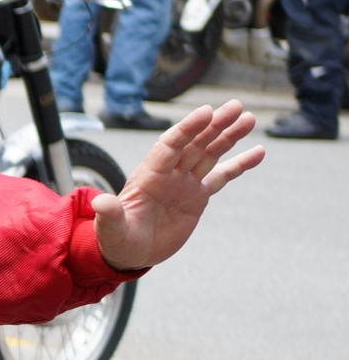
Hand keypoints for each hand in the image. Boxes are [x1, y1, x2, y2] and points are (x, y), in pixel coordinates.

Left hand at [91, 99, 263, 270]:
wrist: (129, 253)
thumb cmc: (116, 240)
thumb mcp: (111, 229)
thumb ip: (109, 215)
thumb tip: (101, 203)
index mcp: (148, 176)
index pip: (170, 145)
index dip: (187, 128)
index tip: (207, 112)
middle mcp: (168, 174)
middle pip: (194, 143)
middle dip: (214, 125)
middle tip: (236, 106)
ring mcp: (184, 183)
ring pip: (209, 153)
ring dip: (228, 136)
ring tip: (248, 119)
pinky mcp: (197, 196)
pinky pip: (221, 176)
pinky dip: (239, 164)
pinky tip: (258, 152)